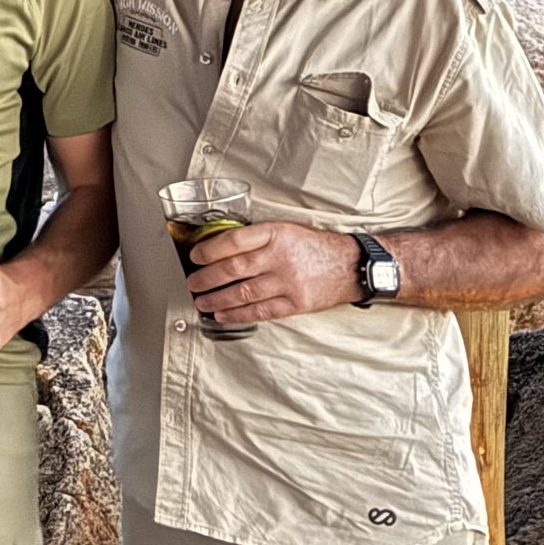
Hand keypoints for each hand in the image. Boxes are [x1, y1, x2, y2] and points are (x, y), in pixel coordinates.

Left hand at [186, 221, 362, 324]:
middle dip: (208, 277)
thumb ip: (258, 238)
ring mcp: (289, 282)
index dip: (210, 249)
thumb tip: (221, 247)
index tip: (195, 256)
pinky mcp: (297, 303)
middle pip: (234, 268)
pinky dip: (239, 314)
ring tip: (202, 301)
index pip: (234, 240)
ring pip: (244, 292)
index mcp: (276, 233)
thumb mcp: (286, 230)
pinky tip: (223, 314)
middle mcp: (281, 257)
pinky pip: (262, 311)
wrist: (351, 265)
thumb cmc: (315, 246)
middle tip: (193, 282)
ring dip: (218, 298)